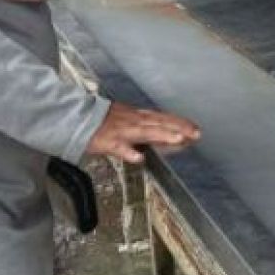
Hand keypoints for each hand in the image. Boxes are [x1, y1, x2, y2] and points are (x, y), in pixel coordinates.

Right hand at [86, 102, 200, 164]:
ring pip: (145, 132)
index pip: (164, 118)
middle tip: (197, 134)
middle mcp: (134, 121)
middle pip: (160, 123)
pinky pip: (119, 148)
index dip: (180, 123)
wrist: (77, 118)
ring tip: (179, 139)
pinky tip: (139, 158)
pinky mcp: (107, 142)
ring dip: (162, 135)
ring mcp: (122, 131)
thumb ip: (146, 127)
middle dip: (179, 128)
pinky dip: (129, 152)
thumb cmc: (104, 122)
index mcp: (139, 116)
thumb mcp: (128, 119)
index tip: (196, 129)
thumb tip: (166, 136)